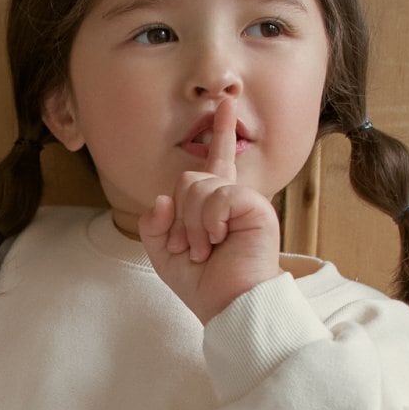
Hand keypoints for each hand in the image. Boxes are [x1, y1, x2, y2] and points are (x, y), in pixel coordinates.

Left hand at [137, 97, 282, 323]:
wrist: (229, 306)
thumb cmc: (203, 283)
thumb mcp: (164, 254)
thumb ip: (153, 225)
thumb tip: (162, 200)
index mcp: (213, 205)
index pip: (213, 162)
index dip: (221, 132)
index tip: (226, 103)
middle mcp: (230, 197)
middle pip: (186, 179)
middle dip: (179, 218)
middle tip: (191, 248)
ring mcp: (244, 200)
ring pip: (196, 187)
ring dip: (191, 226)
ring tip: (206, 249)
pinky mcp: (255, 206)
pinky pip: (217, 197)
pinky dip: (208, 223)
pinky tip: (219, 241)